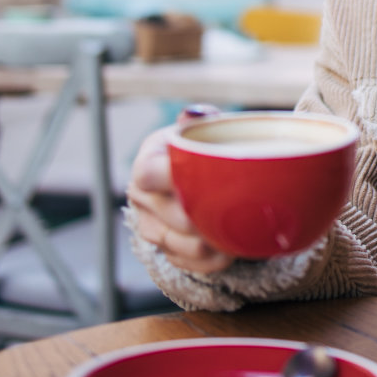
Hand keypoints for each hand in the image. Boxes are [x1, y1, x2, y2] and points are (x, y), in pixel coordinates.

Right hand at [126, 117, 236, 275]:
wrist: (204, 177)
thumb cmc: (207, 150)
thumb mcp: (204, 129)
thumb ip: (202, 120)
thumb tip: (196, 113)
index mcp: (149, 159)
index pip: (148, 173)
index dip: (169, 179)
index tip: (195, 181)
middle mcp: (142, 194)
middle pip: (170, 215)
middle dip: (201, 218)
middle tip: (231, 214)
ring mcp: (149, 225)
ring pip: (176, 244)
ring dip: (208, 244)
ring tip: (234, 235)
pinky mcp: (163, 249)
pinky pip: (184, 263)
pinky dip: (209, 261)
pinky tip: (229, 251)